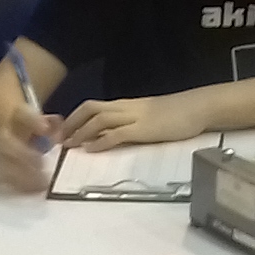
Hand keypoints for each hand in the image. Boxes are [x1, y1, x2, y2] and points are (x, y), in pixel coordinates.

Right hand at [0, 98, 56, 192]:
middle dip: (25, 155)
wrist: (12, 135)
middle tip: (42, 165)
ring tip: (42, 184)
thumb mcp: (47, 123)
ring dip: (22, 175)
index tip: (45, 128)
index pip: (24, 116)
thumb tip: (59, 135)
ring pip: (2, 164)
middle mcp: (4, 135)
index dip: (34, 122)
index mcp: (18, 118)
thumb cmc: (34, 131)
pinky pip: (3, 180)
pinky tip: (33, 191)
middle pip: (7, 143)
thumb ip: (55, 127)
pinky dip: (18, 186)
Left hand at [57, 95, 199, 153]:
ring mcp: (134, 117)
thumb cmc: (175, 113)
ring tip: (69, 146)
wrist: (196, 108)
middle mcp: (125, 108)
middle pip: (89, 108)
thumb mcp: (146, 115)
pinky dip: (101, 141)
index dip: (73, 117)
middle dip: (71, 123)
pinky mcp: (143, 129)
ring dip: (81, 133)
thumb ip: (128, 123)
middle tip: (58, 139)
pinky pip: (117, 134)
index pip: (92, 106)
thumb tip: (109, 136)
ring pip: (99, 119)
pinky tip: (91, 150)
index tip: (62, 131)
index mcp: (124, 105)